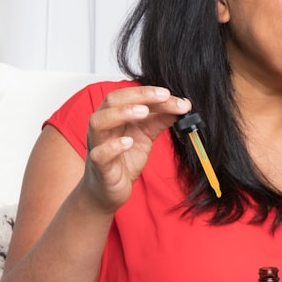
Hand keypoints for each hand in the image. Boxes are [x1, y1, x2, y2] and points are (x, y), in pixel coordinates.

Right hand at [82, 86, 190, 211]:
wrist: (109, 190)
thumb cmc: (124, 159)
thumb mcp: (146, 136)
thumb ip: (160, 120)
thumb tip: (183, 105)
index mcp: (113, 116)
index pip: (128, 95)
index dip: (148, 92)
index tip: (170, 94)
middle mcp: (103, 126)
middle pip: (112, 101)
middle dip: (138, 95)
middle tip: (163, 96)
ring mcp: (98, 145)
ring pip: (100, 122)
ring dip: (122, 114)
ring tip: (143, 112)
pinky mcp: (99, 166)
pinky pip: (100, 153)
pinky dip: (113, 146)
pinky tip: (128, 142)